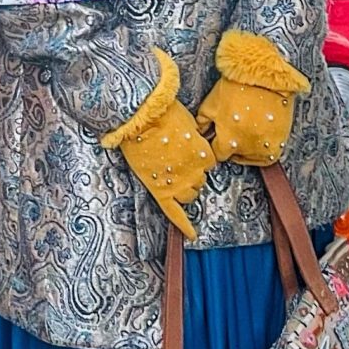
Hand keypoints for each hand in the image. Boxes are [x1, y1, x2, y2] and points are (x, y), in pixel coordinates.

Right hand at [115, 103, 215, 235]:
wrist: (139, 117)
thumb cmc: (162, 114)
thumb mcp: (187, 121)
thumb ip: (193, 137)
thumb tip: (192, 141)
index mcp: (203, 154)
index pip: (208, 165)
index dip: (199, 161)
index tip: (190, 156)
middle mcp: (194, 171)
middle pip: (200, 181)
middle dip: (192, 175)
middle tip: (177, 164)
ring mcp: (178, 183)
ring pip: (190, 195)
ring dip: (185, 189)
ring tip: (170, 177)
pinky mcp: (161, 191)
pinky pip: (175, 213)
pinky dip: (184, 225)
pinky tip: (191, 234)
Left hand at [197, 29, 310, 167]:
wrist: (265, 76)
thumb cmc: (237, 87)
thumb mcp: (212, 103)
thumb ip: (203, 122)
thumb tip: (199, 133)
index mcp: (228, 140)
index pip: (218, 155)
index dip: (216, 145)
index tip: (218, 139)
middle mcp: (247, 147)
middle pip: (235, 157)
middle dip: (231, 146)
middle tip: (233, 131)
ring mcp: (265, 145)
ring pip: (252, 158)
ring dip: (247, 150)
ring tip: (246, 132)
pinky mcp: (280, 142)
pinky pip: (269, 156)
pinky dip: (262, 150)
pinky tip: (258, 136)